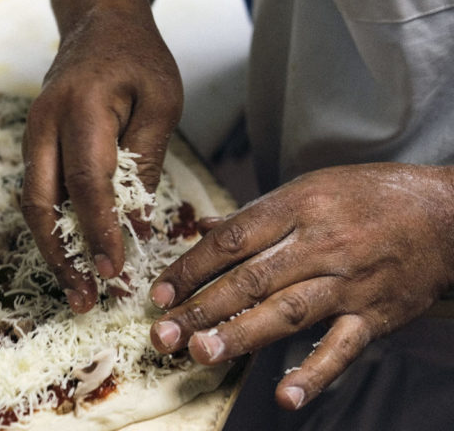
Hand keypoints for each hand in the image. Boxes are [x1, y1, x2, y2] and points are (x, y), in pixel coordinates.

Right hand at [22, 9, 181, 312]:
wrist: (98, 24)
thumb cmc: (137, 59)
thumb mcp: (162, 102)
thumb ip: (146, 161)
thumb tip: (135, 225)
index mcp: (80, 109)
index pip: (87, 182)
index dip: (99, 231)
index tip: (113, 271)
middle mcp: (44, 125)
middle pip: (41, 202)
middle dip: (61, 255)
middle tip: (83, 298)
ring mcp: (33, 135)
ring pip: (32, 203)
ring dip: (52, 248)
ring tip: (76, 288)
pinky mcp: (35, 144)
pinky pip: (38, 192)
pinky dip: (53, 227)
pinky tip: (72, 254)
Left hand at [148, 163, 453, 408]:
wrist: (443, 213)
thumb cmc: (367, 197)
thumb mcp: (308, 188)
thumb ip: (256, 215)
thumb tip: (205, 230)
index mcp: (296, 208)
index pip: (230, 241)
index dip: (190, 269)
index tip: (159, 294)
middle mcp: (318, 244)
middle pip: (250, 279)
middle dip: (201, 308)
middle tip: (164, 334)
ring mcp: (347, 282)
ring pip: (287, 311)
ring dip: (241, 335)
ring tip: (202, 353)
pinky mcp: (375, 314)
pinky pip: (342, 346)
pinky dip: (315, 371)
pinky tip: (286, 394)